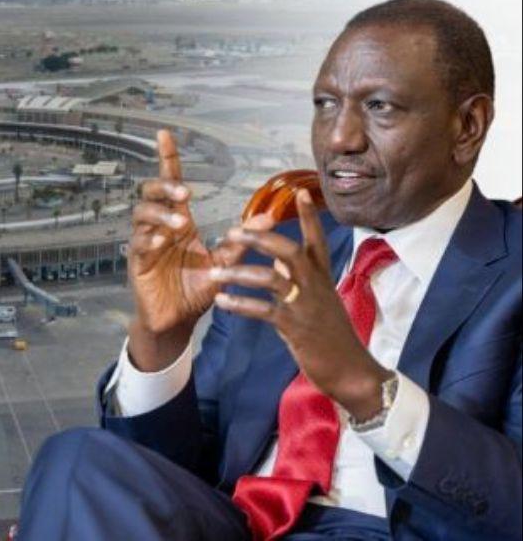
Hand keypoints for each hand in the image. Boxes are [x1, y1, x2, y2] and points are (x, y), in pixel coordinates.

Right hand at [126, 129, 272, 371]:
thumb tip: (270, 216)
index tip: (165, 134)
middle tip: (184, 193)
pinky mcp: (138, 263)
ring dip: (159, 214)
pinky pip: (138, 243)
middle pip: (150, 192)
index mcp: (178, 221)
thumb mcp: (222, 262)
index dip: (167, 158)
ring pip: (141, 215)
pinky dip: (150, 238)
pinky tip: (162, 240)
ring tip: (178, 222)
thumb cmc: (196, 289)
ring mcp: (145, 244)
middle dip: (164, 187)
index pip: (170, 182)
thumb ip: (242, 240)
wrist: (177, 320)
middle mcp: (159, 227)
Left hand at [209, 189, 389, 419]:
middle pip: (288, 249)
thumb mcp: (318, 300)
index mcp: (322, 276)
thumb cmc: (331, 334)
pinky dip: (240, 304)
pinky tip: (221, 302)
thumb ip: (297, 277)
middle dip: (259, 237)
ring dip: (239, 273)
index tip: (299, 192)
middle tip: (232, 231)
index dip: (308, 216)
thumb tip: (278, 259)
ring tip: (214, 273)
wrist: (350, 370)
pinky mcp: (294, 326)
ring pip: (270, 278)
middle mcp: (315, 285)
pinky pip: (263, 310)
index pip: (316, 239)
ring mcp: (305, 304)